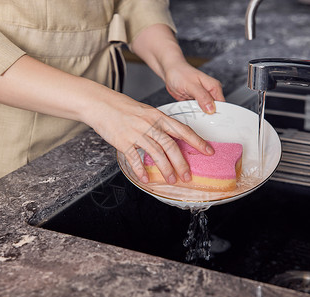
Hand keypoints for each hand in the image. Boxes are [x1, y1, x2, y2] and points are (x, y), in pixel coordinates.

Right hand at [88, 92, 214, 184]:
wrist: (101, 104)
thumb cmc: (123, 108)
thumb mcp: (146, 112)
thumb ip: (159, 125)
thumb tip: (171, 139)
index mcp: (158, 116)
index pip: (182, 130)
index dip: (197, 141)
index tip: (208, 151)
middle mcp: (149, 125)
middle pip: (171, 146)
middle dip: (181, 163)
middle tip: (187, 176)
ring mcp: (136, 133)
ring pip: (156, 153)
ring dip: (165, 169)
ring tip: (171, 180)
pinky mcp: (123, 141)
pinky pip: (135, 158)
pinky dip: (141, 170)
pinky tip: (146, 178)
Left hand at [130, 24, 224, 113]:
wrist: (170, 71)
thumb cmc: (180, 73)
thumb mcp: (191, 85)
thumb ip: (202, 97)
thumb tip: (211, 108)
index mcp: (214, 87)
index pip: (222, 105)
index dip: (218, 114)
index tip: (211, 121)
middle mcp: (210, 93)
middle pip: (215, 110)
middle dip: (208, 116)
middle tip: (200, 118)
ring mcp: (203, 98)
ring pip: (206, 113)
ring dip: (200, 116)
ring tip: (192, 113)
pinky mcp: (195, 102)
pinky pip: (197, 112)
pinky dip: (193, 114)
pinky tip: (189, 113)